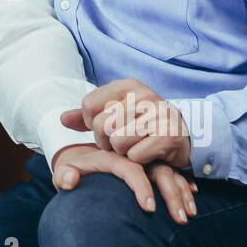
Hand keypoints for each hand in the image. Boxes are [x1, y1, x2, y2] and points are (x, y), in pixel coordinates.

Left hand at [51, 144, 197, 224]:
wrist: (87, 155)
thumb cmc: (77, 165)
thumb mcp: (68, 168)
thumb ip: (65, 174)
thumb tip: (69, 180)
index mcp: (112, 154)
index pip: (130, 167)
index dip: (141, 187)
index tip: (148, 208)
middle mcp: (132, 154)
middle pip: (158, 169)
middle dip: (172, 193)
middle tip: (179, 219)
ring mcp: (145, 158)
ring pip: (170, 173)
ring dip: (181, 194)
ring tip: (186, 216)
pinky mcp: (154, 165)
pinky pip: (174, 175)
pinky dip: (183, 189)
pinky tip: (190, 205)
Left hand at [61, 78, 190, 168]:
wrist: (184, 138)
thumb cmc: (143, 126)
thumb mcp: (116, 115)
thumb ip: (87, 117)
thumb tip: (62, 119)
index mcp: (128, 85)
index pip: (89, 105)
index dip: (90, 123)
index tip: (105, 129)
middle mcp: (145, 95)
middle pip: (101, 125)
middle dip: (105, 141)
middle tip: (120, 143)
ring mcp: (159, 114)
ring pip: (116, 141)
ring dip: (121, 152)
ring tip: (133, 147)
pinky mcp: (169, 136)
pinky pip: (135, 155)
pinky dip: (137, 160)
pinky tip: (147, 154)